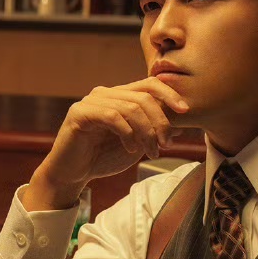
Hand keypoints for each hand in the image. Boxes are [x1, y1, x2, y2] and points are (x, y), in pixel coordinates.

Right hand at [27, 77, 189, 209]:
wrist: (72, 174)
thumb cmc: (102, 158)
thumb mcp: (136, 144)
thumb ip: (153, 132)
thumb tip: (179, 125)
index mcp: (119, 96)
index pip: (149, 84)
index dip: (169, 94)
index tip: (185, 112)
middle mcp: (105, 93)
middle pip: (144, 96)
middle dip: (160, 121)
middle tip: (165, 144)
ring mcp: (91, 101)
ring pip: (130, 107)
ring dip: (146, 132)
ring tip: (150, 151)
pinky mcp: (79, 113)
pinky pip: (112, 116)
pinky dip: (127, 132)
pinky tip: (131, 147)